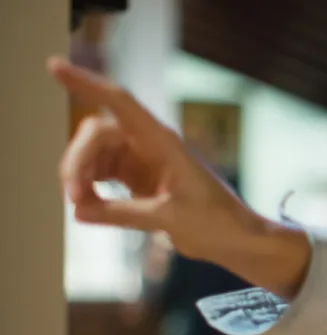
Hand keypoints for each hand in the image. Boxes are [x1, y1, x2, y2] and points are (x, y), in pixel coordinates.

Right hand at [48, 58, 309, 296]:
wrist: (238, 240)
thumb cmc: (217, 223)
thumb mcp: (170, 217)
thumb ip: (124, 214)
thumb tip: (80, 211)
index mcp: (163, 141)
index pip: (119, 101)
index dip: (86, 83)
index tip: (54, 68)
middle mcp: (150, 145)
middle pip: (96, 134)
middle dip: (78, 161)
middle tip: (74, 197)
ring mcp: (142, 161)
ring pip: (95, 156)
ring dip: (81, 177)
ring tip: (83, 207)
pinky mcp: (139, 181)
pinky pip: (102, 175)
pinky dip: (91, 189)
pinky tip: (90, 208)